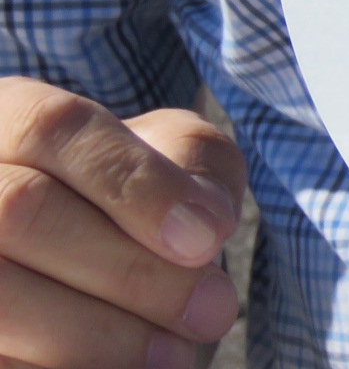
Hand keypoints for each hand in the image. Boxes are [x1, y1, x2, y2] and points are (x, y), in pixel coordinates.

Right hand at [0, 77, 244, 368]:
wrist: (99, 275)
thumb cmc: (144, 203)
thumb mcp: (179, 161)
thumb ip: (197, 167)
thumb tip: (200, 225)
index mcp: (11, 119)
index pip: (53, 127)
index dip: (136, 185)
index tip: (207, 241)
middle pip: (21, 210)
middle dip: (131, 271)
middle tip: (213, 312)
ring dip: (96, 334)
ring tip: (176, 354)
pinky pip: (4, 356)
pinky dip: (62, 366)